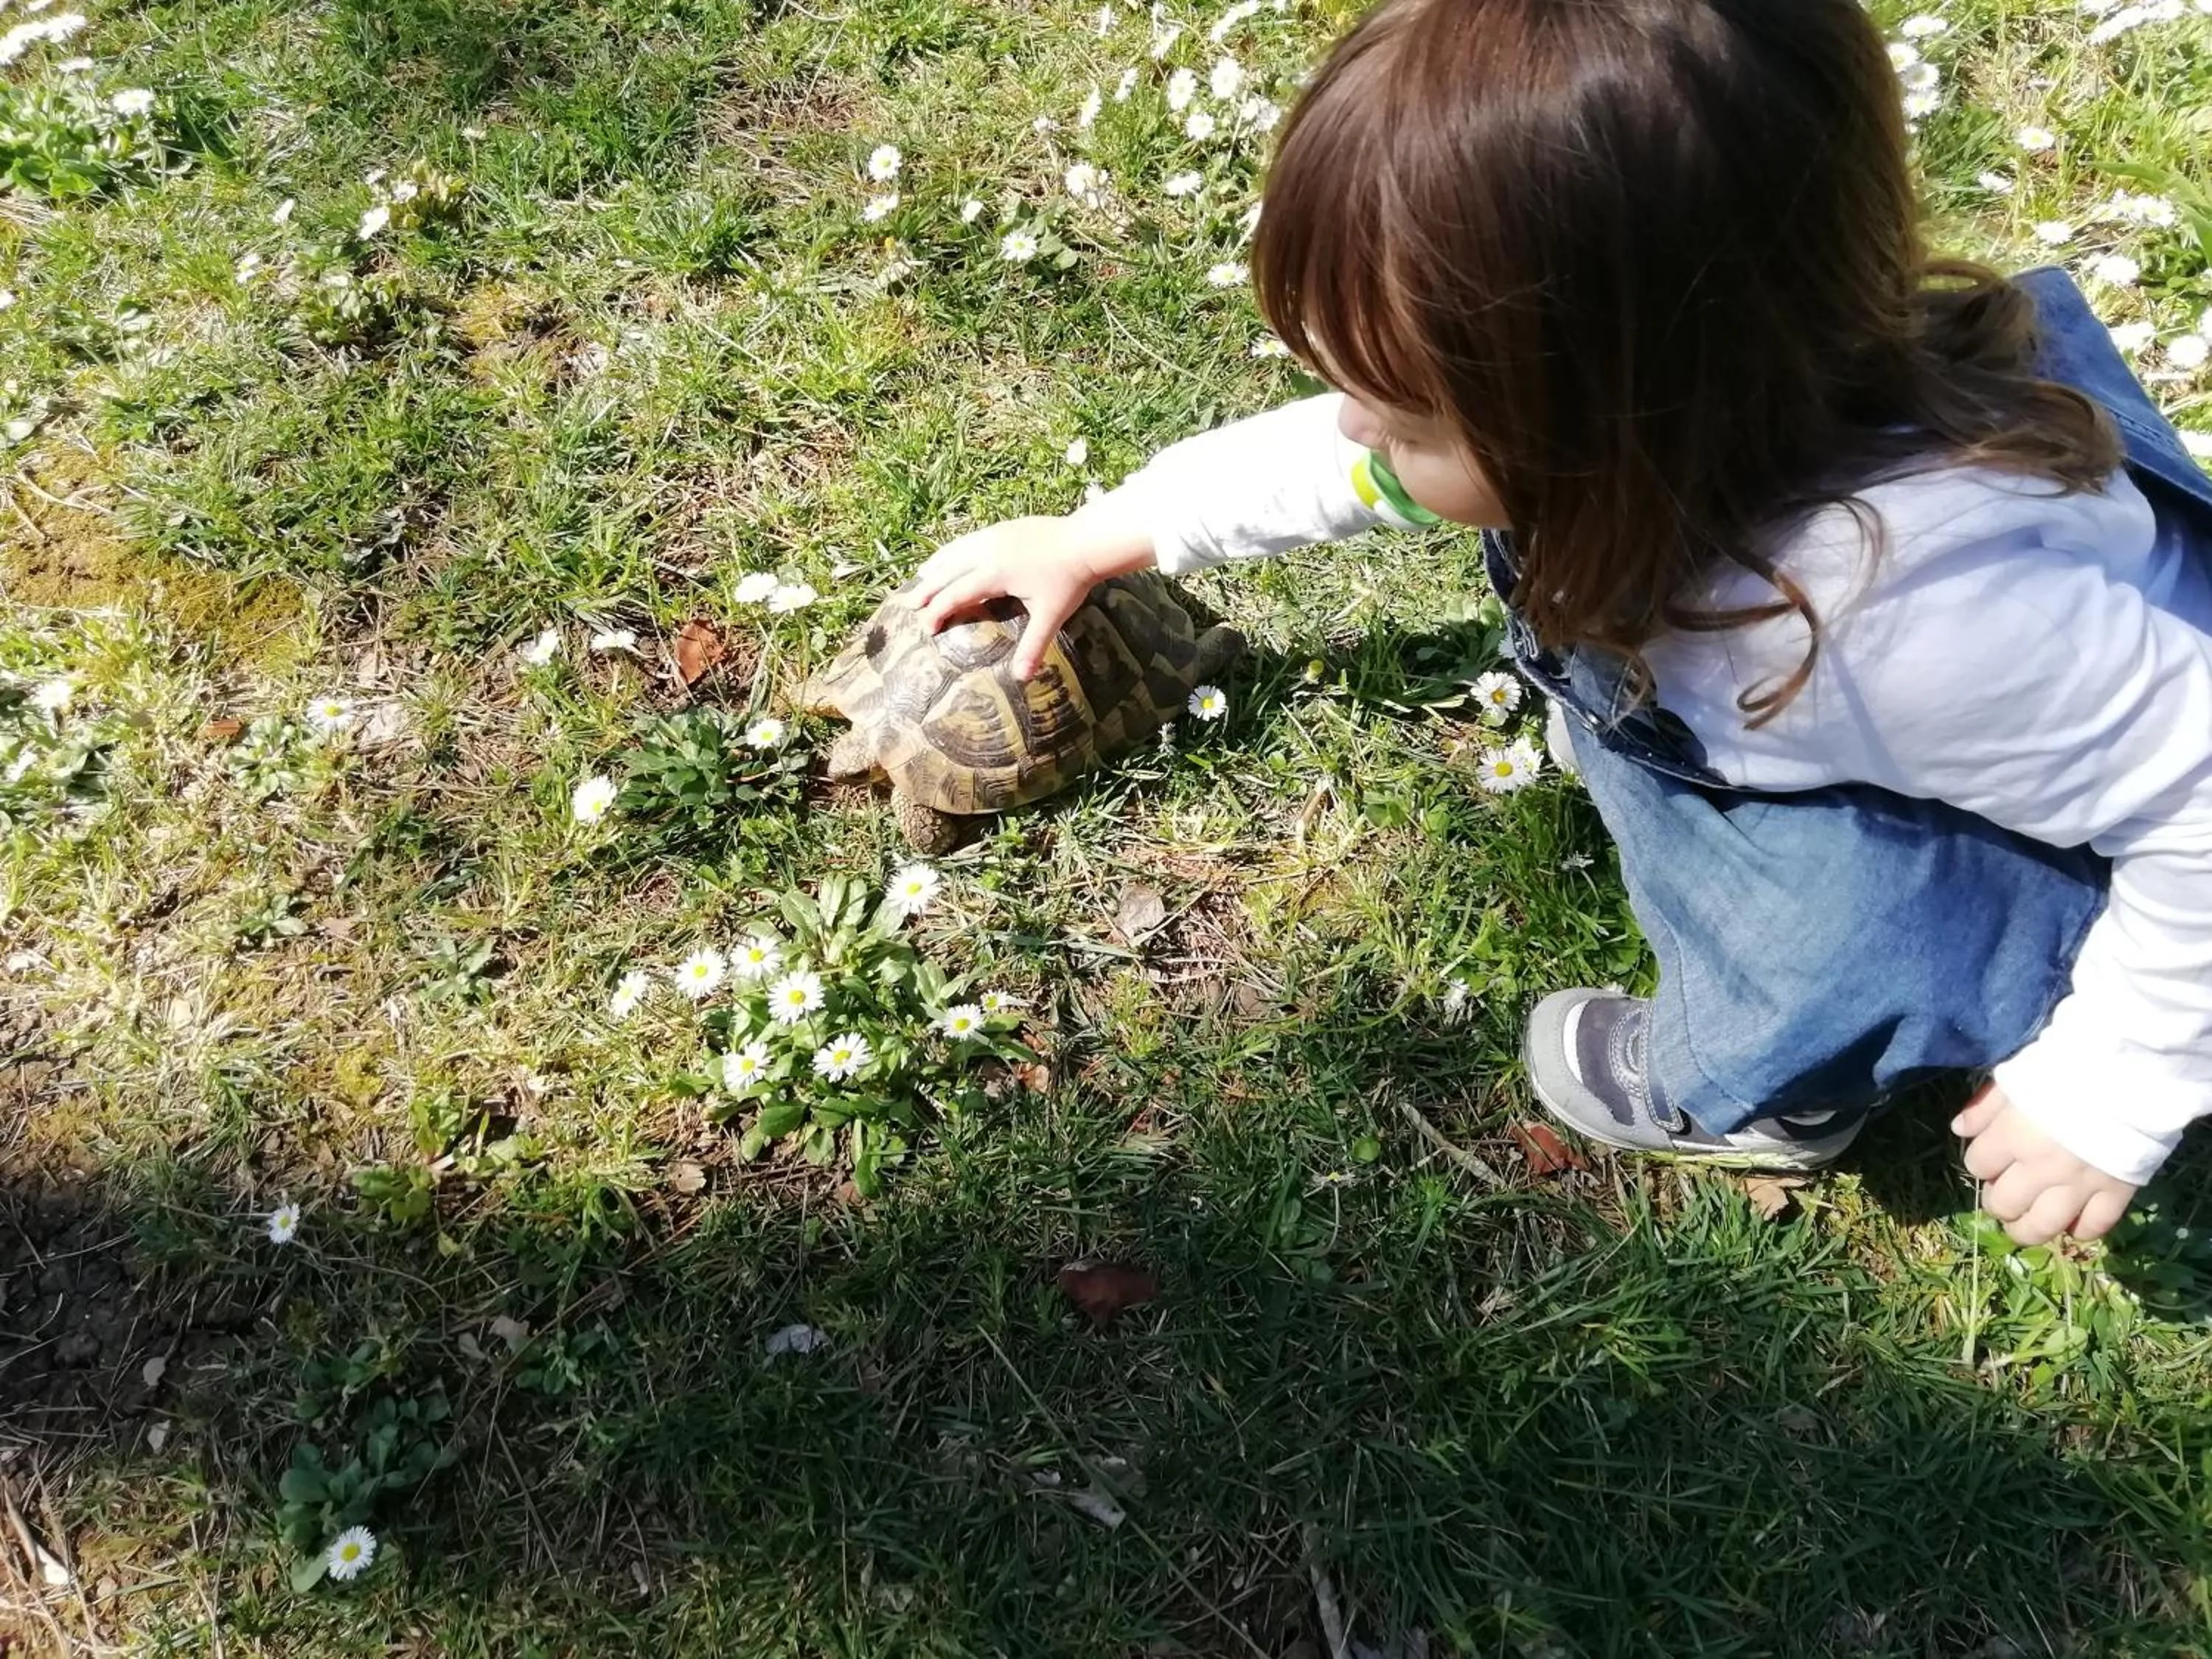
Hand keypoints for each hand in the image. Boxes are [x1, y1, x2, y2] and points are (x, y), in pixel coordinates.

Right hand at [911, 503, 1154, 679]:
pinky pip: (966, 540)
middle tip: (909, 605)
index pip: (955, 595)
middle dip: (926, 589)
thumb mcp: (1051, 616)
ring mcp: (992, 536)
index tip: (927, 629)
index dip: (938, 612)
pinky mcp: (1001, 528)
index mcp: (993, 574)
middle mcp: (986, 552)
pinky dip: (952, 551)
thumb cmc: (1068, 580)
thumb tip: (1022, 678)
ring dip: (935, 567)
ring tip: (921, 579)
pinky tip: (951, 556)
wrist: (1086, 540)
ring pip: (953, 551)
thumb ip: (1033, 647)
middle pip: (946, 571)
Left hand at [1952, 1084, 2136, 1245]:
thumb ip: (1985, 1106)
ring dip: (2026, 1229)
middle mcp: (2040, 1168)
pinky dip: (2080, 1229)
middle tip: (2004, 1193)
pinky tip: (2073, 1221)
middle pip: (2004, 1204)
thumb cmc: (2069, 1068)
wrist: (2132, 1073)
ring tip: (2024, 1221)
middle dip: (1998, 1201)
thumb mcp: (2018, 1077)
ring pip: (2041, 1227)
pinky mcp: (2116, 1193)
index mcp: (2013, 1136)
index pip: (1978, 1164)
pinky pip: (2093, 1227)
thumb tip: (1959, 1129)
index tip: (1990, 1157)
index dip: (1981, 1162)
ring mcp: (2079, 1185)